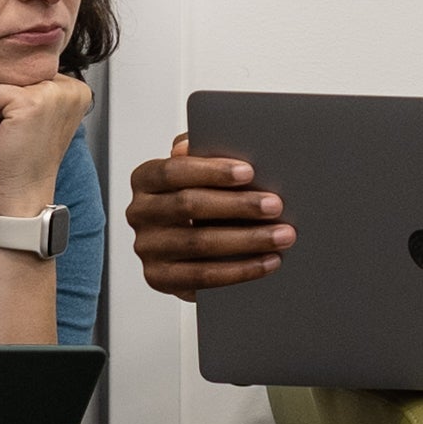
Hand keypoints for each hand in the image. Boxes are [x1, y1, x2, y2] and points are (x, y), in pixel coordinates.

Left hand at [0, 72, 95, 218]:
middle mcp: (71, 90)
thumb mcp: (31, 119)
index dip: (3, 99)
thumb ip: (25, 90)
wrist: (21, 198)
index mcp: (76, 92)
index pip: (29, 77)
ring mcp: (52, 95)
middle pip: (14, 80)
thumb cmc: (23, 166)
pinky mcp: (29, 102)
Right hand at [124, 133, 294, 297]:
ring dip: (247, 239)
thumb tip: (190, 145)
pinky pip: (202, 276)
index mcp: (145, 179)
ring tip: (282, 235)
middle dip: (237, 205)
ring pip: (199, 243)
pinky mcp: (158, 278)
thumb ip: (202, 153)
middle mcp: (139, 212)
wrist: (197, 249)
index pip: (173, 171)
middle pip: (189, 205)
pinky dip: (240, 270)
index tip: (248, 172)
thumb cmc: (204, 200)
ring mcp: (146, 248)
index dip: (211, 171)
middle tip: (276, 205)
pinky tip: (268, 262)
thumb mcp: (202, 173)